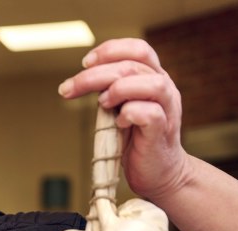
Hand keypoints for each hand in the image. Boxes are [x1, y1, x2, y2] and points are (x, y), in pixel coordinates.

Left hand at [57, 38, 191, 202]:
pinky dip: (131, 113)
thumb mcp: (119, 109)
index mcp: (153, 78)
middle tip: (69, 89)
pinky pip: (151, 113)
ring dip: (118, 89)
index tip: (84, 63)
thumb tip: (80, 80)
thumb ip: (109, 92)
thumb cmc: (136, 141)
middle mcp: (164, 88)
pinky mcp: (163, 131)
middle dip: (95, 74)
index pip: (138, 49)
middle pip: (133, 65)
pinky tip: (119, 123)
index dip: (110, 50)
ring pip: (150, 83)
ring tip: (102, 103)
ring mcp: (167, 109)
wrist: (159, 173)